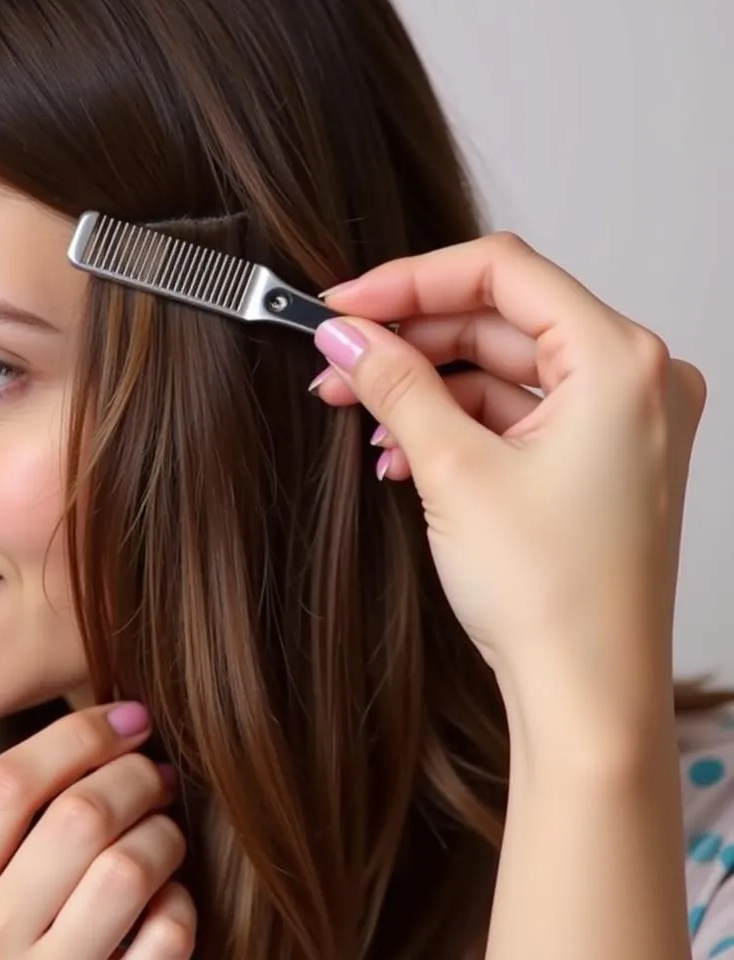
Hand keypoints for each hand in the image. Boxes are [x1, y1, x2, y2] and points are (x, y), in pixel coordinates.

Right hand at [0, 703, 194, 958]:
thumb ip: (2, 837)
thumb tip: (102, 732)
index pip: (7, 782)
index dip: (80, 734)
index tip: (129, 716)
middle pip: (78, 816)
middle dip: (135, 776)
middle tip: (157, 772)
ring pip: (127, 868)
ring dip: (163, 835)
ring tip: (165, 832)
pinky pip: (165, 936)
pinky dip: (179, 905)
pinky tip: (169, 900)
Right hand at [312, 233, 706, 715]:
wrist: (587, 699)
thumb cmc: (555, 598)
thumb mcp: (454, 471)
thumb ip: (395, 384)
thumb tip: (345, 335)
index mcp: (621, 362)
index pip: (503, 271)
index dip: (410, 280)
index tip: (346, 303)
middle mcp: (634, 382)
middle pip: (499, 318)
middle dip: (409, 339)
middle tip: (338, 356)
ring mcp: (617, 423)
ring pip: (500, 368)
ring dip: (424, 386)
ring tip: (358, 409)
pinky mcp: (595, 461)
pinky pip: (513, 414)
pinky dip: (453, 423)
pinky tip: (399, 450)